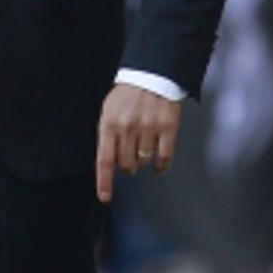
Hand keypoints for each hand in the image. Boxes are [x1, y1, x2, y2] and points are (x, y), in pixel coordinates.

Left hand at [96, 84, 181, 203]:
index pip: (104, 160)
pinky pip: (164, 157)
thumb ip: (107, 135)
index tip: (105, 197)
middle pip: (126, 164)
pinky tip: (158, 166)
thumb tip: (109, 161)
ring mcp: (149, 128)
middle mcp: (128, 128)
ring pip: (144, 161)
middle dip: (126, 165)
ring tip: (142, 150)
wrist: (151, 75)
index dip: (104, 181)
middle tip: (128, 156)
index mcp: (109, 124)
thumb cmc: (126, 95)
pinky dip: (161, 166)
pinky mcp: (167, 128)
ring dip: (142, 161)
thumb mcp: (108, 111)